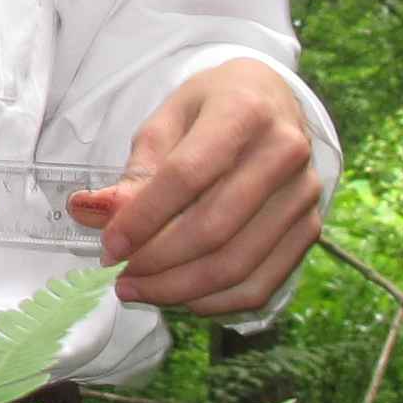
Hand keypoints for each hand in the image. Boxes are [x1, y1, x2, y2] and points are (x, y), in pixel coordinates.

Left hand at [68, 61, 330, 317]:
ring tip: (139, 288)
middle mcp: (285, 151)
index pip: (187, 176)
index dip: (144, 217)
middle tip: (119, 275)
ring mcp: (304, 193)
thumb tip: (92, 212)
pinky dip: (215, 301)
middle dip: (157, 261)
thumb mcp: (167, 122)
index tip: (109, 245)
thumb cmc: (212, 109)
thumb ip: (136, 171)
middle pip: (214, 228)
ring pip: (237, 263)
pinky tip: (180, 296)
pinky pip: (261, 283)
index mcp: (244, 111)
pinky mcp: (311, 227)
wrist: (273, 101)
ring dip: (179, 288)